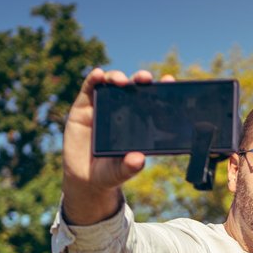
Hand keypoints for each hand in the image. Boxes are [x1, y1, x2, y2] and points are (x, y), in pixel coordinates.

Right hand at [60, 67, 173, 225]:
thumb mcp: (120, 172)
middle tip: (145, 78)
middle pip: (133, 89)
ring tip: (120, 81)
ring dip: (117, 77)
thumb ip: (129, 167)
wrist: (84, 177)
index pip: (152, 103)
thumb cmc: (109, 173)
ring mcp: (103, 107)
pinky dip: (93, 79)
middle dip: (140, 80)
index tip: (169, 80)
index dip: (160, 91)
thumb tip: (139, 159)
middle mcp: (123, 111)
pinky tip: (97, 74)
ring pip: (112, 84)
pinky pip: (88, 89)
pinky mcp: (84, 107)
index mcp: (139, 124)